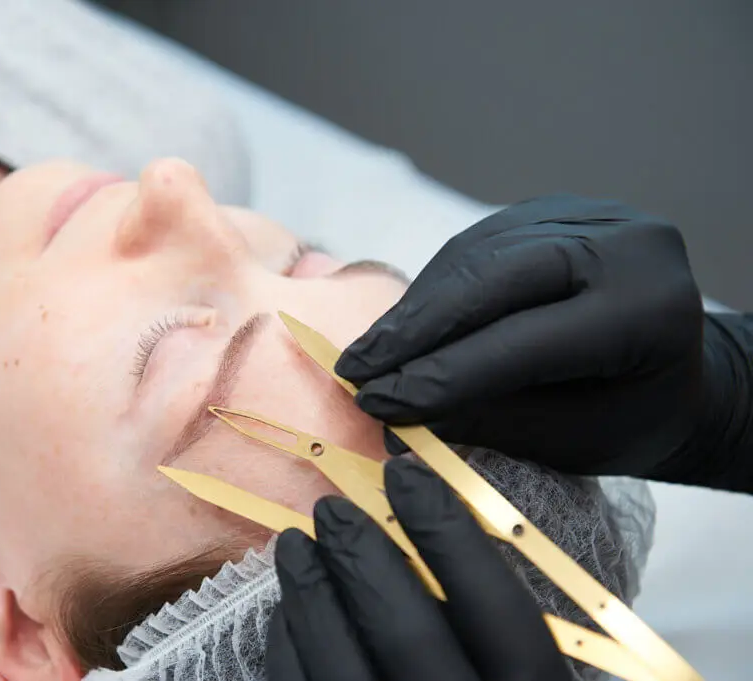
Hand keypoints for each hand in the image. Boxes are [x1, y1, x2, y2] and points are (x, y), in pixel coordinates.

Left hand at [265, 457, 573, 680]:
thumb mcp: (529, 676)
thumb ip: (501, 632)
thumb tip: (434, 533)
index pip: (499, 612)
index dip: (450, 534)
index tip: (406, 475)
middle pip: (411, 637)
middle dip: (365, 558)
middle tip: (331, 508)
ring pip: (340, 671)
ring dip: (311, 597)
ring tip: (294, 546)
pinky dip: (289, 651)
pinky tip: (287, 613)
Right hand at [335, 194, 705, 476]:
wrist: (677, 368)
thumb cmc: (631, 416)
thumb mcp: (573, 439)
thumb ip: (488, 420)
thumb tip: (394, 413)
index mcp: (648, 308)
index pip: (524, 340)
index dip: (442, 374)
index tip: (377, 404)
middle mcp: (622, 244)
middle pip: (490, 281)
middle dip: (413, 331)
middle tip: (354, 372)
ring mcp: (583, 215)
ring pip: (472, 259)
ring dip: (413, 312)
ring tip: (367, 358)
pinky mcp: (547, 212)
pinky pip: (473, 249)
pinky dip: (431, 293)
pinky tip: (399, 329)